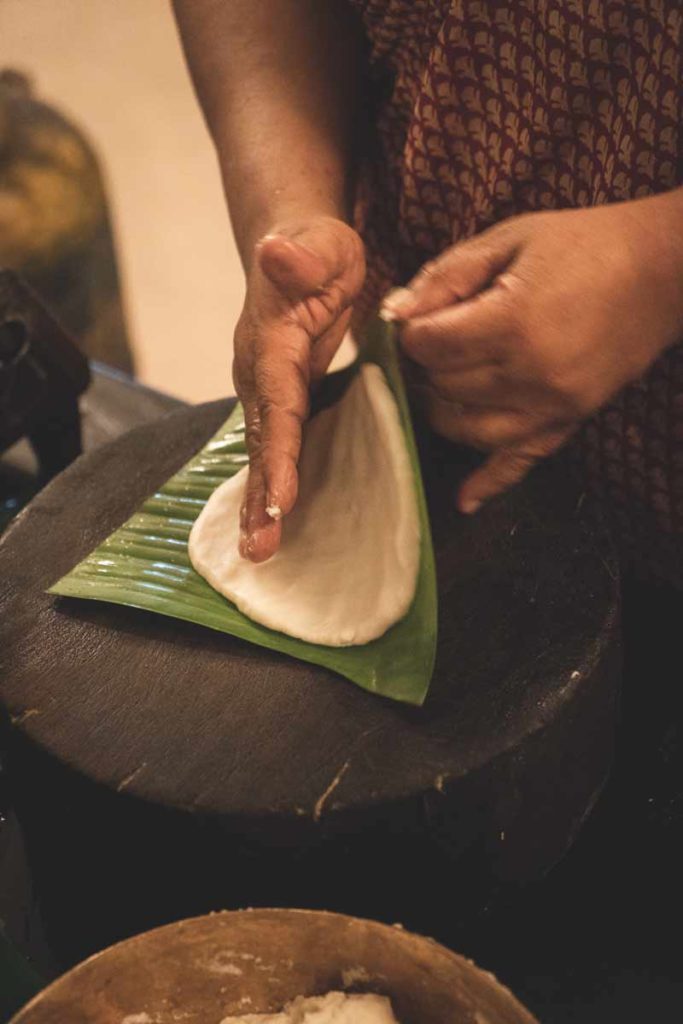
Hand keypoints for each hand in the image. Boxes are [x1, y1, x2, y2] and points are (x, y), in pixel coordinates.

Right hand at [234, 216, 364, 560]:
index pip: (276, 404)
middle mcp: (258, 373)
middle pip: (258, 440)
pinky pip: (271, 449)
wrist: (298, 251)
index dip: (278, 452)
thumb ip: (300, 255)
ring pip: (259, 452)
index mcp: (271, 343)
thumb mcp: (320, 244)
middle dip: (257, 496)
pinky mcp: (277, 402)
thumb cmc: (319, 249)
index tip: (280, 497)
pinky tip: (268, 523)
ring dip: (257, 503)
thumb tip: (272, 251)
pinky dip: (267, 488)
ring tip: (257, 550)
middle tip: (258, 547)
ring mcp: (263, 390)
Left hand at [382, 193, 682, 511]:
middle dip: (425, 366)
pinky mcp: (568, 422)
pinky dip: (488, 483)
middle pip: (443, 386)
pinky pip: (520, 463)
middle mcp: (530, 373)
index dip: (410, 333)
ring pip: (466, 428)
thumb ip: (447, 276)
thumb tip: (395, 313)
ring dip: (442, 408)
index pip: (429, 346)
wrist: (662, 271)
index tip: (415, 321)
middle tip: (430, 345)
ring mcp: (551, 405)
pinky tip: (463, 499)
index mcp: (513, 321)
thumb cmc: (583, 244)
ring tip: (440, 383)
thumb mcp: (509, 239)